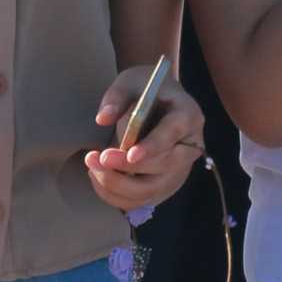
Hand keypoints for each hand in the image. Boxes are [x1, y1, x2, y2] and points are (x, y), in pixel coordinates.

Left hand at [84, 65, 206, 210]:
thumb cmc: (146, 89)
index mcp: (188, 115)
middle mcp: (190, 147)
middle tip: (95, 158)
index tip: (130, 154)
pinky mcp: (165, 186)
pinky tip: (98, 177)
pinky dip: (116, 195)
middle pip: (163, 167)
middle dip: (126, 169)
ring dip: (116, 186)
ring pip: (151, 190)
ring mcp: (179, 170)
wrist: (158, 102)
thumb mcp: (130, 81)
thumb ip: (116, 97)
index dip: (153, 147)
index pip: (173, 134)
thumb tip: (103, 119)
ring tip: (92, 166)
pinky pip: (141, 200)